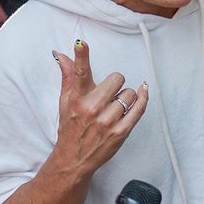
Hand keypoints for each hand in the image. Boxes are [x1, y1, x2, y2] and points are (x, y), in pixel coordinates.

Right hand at [48, 39, 147, 181]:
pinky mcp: (121, 132)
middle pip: (116, 79)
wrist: (73, 159)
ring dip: (125, 97)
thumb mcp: (65, 102)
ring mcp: (107, 121)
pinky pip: (139, 108)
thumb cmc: (70, 128)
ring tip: (113, 108)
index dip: (81, 57)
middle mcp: (91, 109)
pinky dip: (143, 98)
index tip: (80, 43)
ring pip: (129, 94)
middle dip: (115, 84)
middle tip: (108, 94)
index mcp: (76, 99)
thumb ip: (67, 76)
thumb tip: (61, 55)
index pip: (79, 73)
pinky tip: (143, 92)